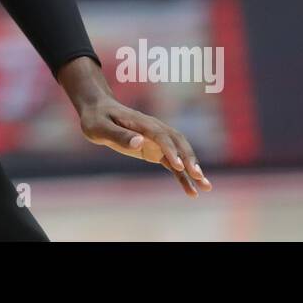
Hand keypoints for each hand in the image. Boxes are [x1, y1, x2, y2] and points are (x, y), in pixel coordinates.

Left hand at [59, 56, 210, 196]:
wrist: (98, 111)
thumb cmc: (96, 118)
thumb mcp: (100, 127)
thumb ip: (119, 135)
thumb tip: (140, 142)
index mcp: (142, 123)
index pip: (160, 135)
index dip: (170, 149)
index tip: (177, 165)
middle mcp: (154, 129)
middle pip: (177, 143)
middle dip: (189, 159)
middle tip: (198, 177)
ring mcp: (157, 139)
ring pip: (180, 154)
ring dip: (193, 169)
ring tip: (206, 187)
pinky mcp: (155, 149)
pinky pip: (173, 164)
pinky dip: (183, 176)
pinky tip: (191, 191)